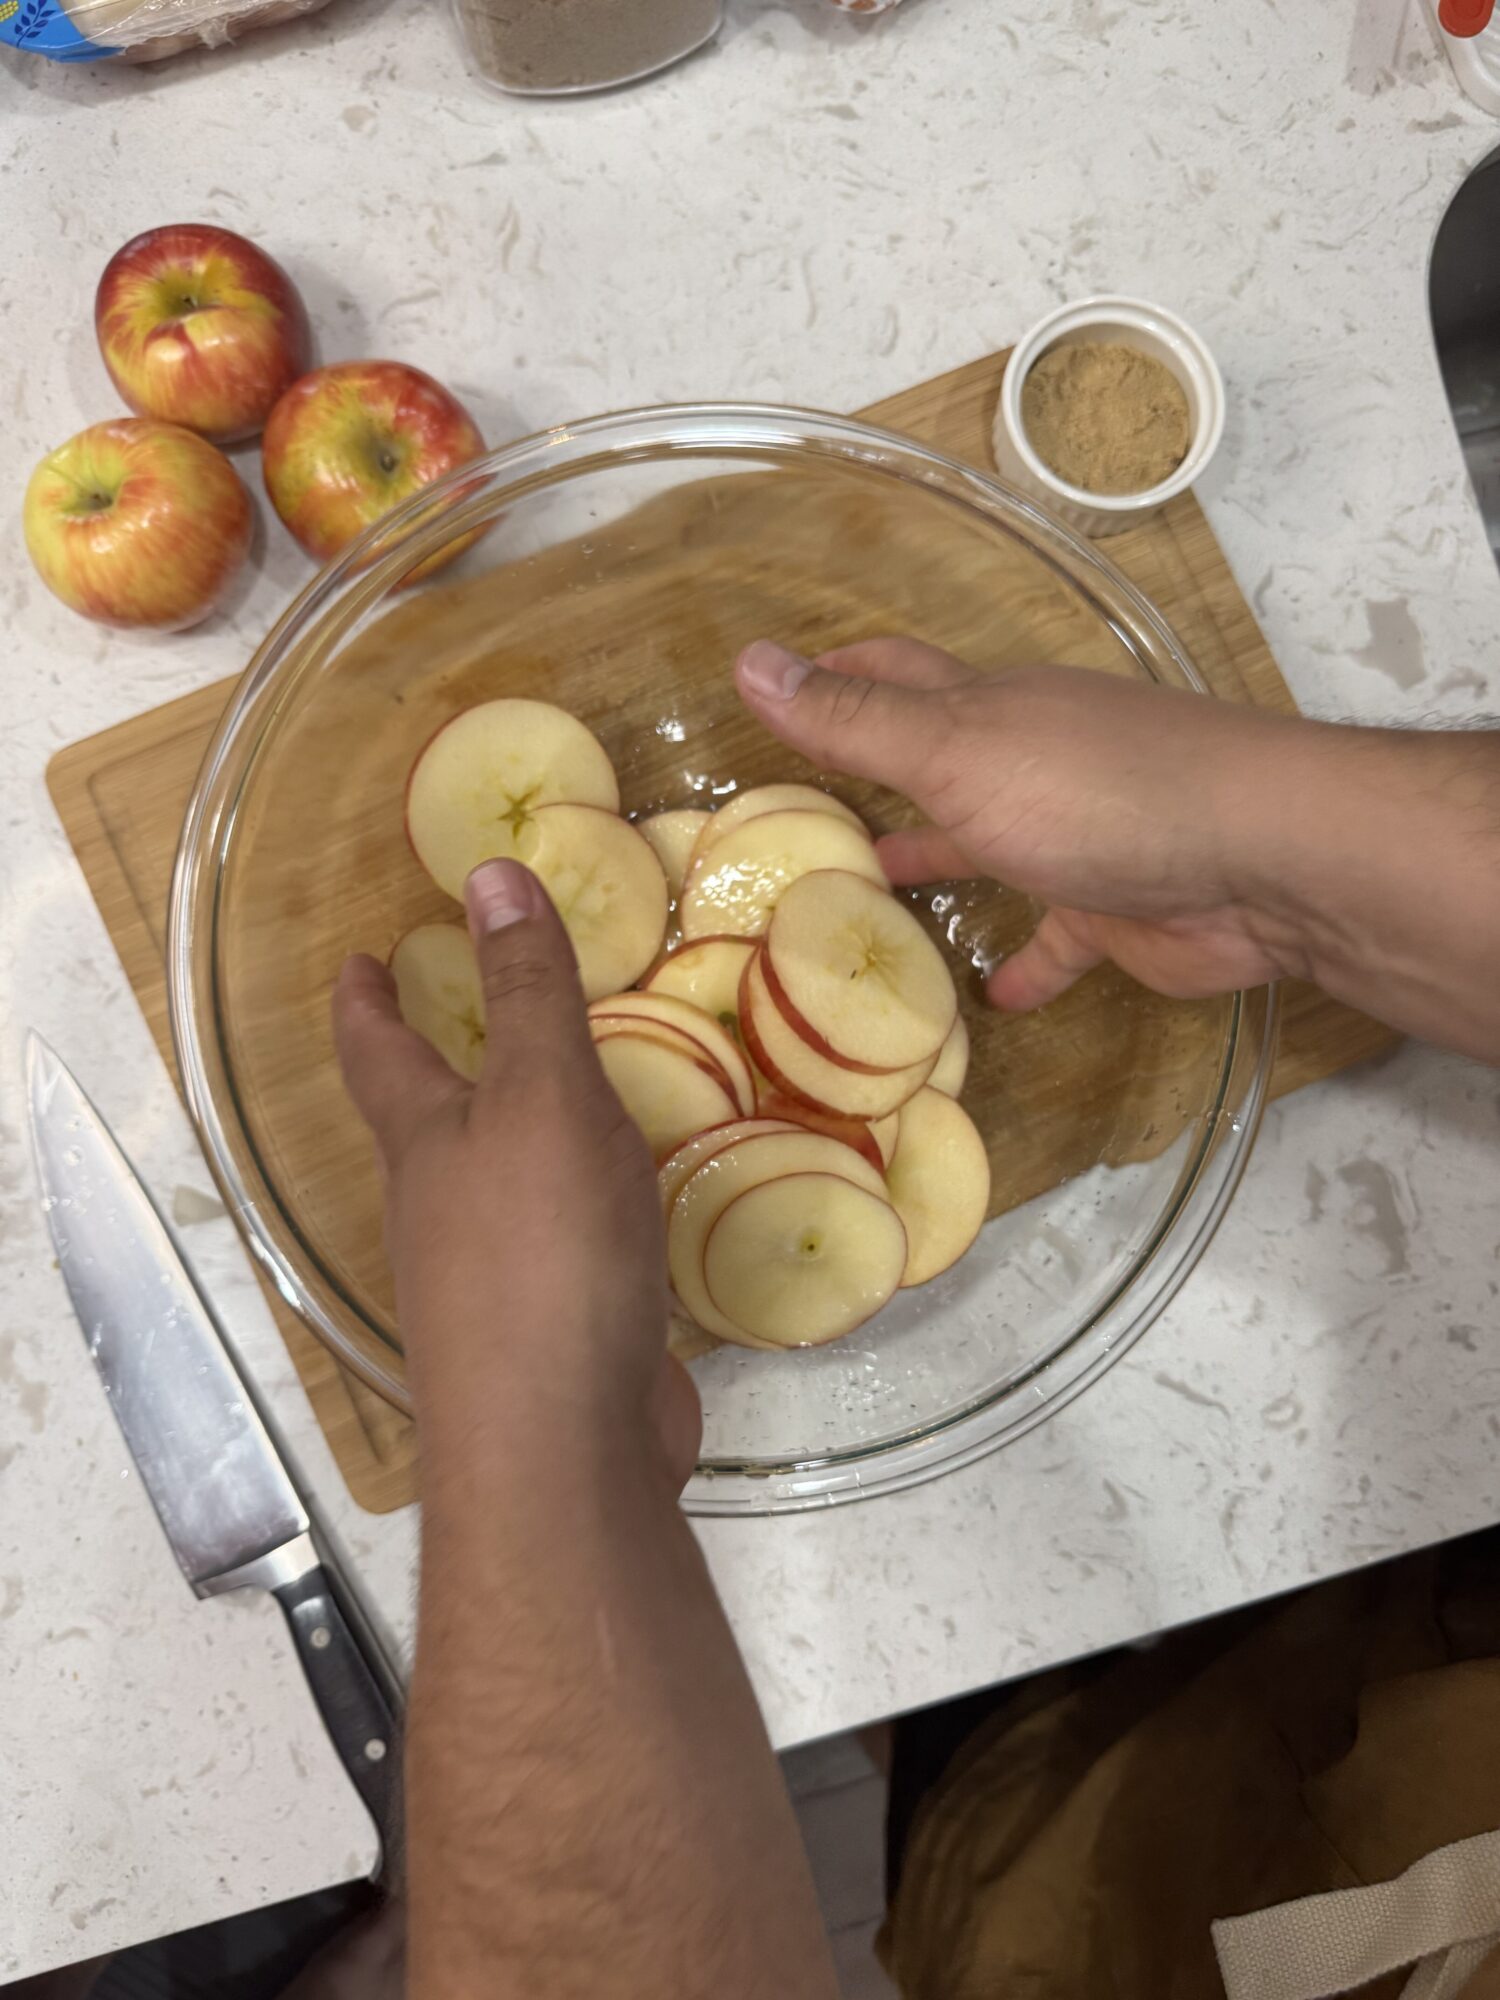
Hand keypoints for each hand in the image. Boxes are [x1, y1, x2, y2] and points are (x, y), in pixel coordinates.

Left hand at [332, 857, 700, 1489]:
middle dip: (435, 1066)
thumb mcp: (543, 1100)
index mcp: (424, 1144)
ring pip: (493, 1186)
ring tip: (561, 1091)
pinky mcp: (556, 1329)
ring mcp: (493, 1280)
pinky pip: (562, 1241)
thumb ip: (528, 993)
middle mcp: (442, 1210)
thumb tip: (487, 872)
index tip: (357, 957)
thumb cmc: (540, 1257)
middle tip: (467, 1011)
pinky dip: (580, 1201)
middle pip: (425, 1124)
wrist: (560, 1450)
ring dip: (512, 1135)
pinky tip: (626, 1202)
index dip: (364, 999)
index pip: (377, 1053)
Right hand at [734, 636, 1309, 1010]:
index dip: (834, 674)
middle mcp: (1030, 760)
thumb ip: (855, 721)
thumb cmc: (1094, 793)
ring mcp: (1076, 833)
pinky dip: (1024, 965)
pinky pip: (1058, 939)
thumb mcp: (953, 752)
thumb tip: (749, 661)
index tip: (773, 689)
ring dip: (937, 867)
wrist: (1255, 860)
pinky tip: (989, 1000)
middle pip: (940, 759)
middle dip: (878, 778)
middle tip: (805, 815)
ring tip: (867, 903)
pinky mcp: (1115, 908)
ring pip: (991, 846)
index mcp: (991, 709)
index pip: (896, 673)